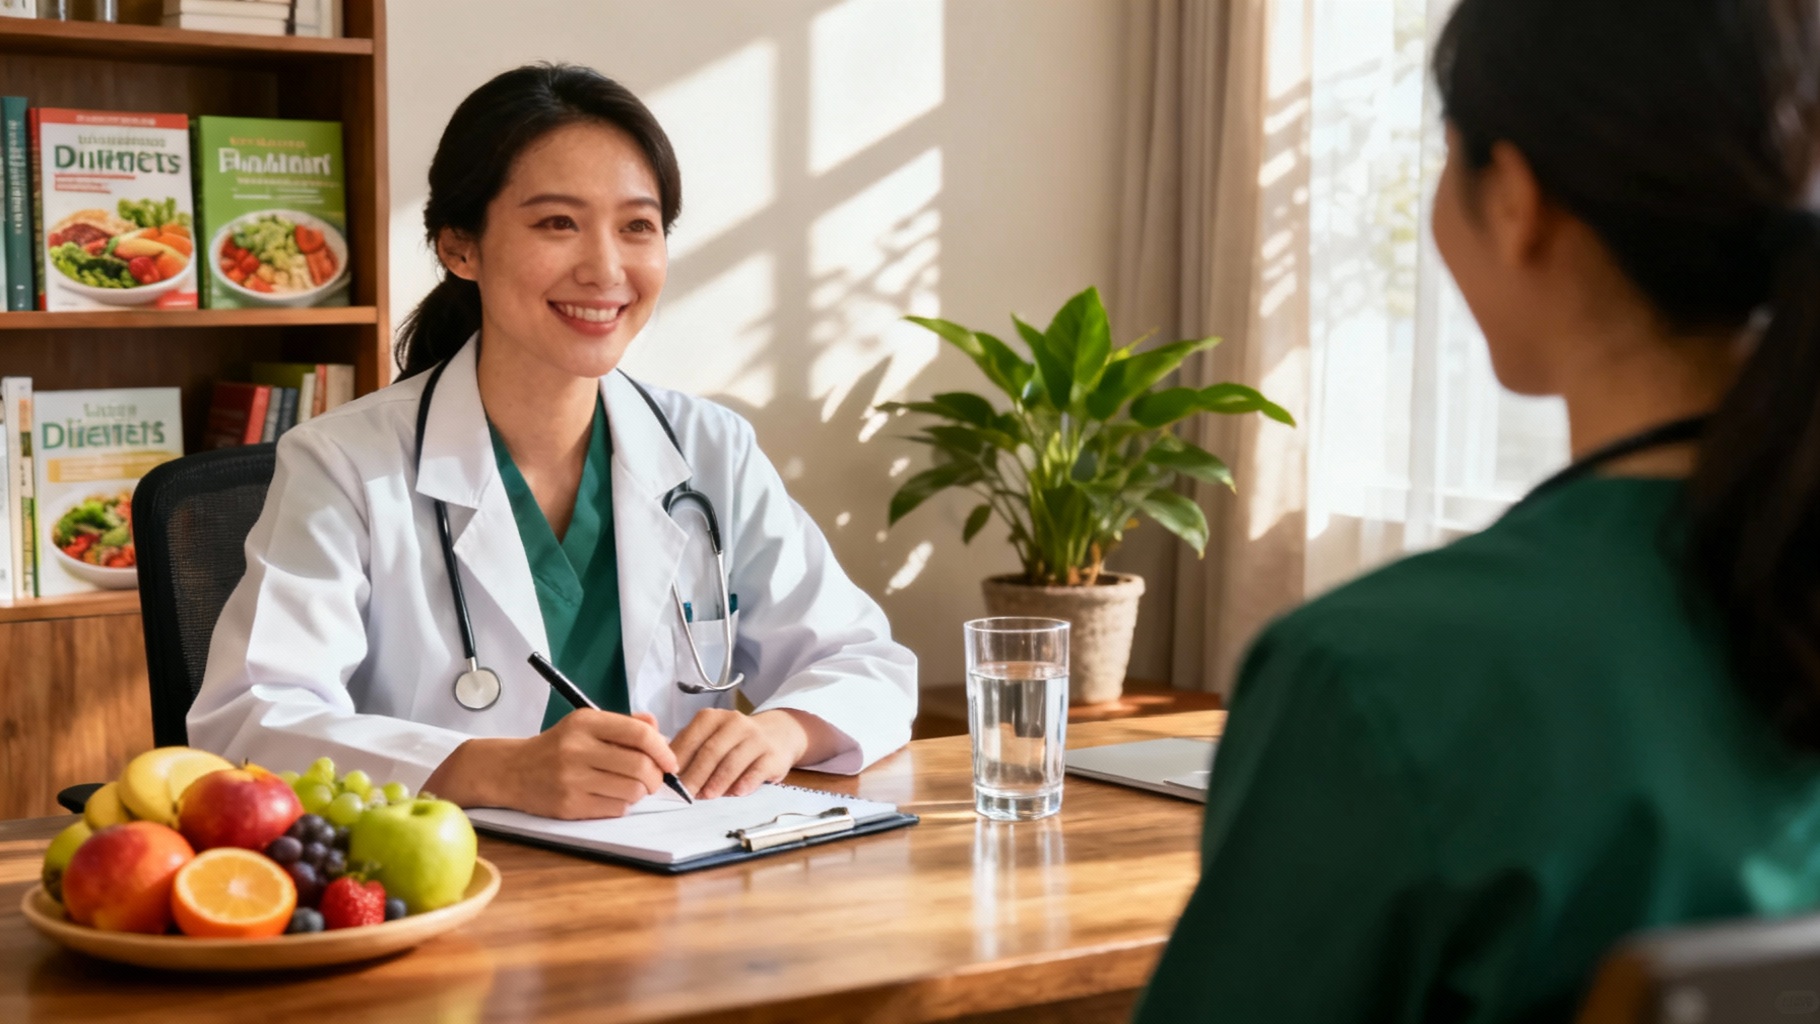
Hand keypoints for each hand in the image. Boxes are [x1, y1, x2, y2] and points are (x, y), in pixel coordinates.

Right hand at [425, 710, 677, 818]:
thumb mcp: (586, 725)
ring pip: (632, 790)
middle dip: (656, 777)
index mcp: (585, 723)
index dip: (663, 750)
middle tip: (654, 779)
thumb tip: (658, 730)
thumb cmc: (557, 747)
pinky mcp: (569, 805)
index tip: (670, 761)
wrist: (512, 771)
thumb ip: (624, 725)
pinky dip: (622, 805)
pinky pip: (615, 808)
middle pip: (640, 766)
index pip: (639, 734)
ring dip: (640, 792)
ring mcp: (572, 779)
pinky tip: (611, 797)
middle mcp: (577, 749)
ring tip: (631, 787)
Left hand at [670, 709, 811, 798]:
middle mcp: (735, 723)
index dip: (678, 760)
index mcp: (712, 718)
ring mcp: (756, 738)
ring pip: (733, 760)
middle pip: (711, 751)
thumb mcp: (711, 736)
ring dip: (718, 780)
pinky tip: (737, 792)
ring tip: (706, 795)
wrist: (779, 733)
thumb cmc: (735, 740)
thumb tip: (665, 775)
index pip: (691, 739)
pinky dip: (746, 781)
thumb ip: (690, 750)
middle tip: (684, 793)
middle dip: (695, 774)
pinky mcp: (773, 755)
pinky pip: (758, 769)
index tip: (667, 780)